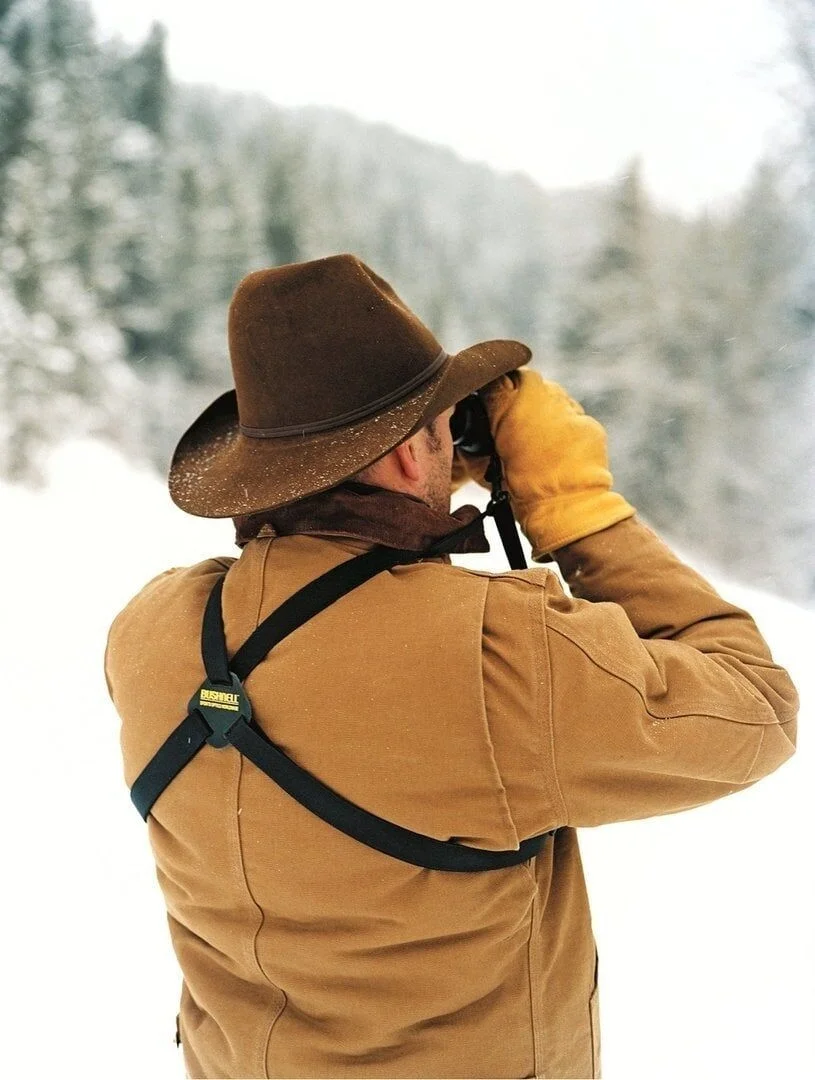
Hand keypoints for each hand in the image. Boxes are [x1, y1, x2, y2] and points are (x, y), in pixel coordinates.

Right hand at [475, 368, 634, 557]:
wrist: (563, 505)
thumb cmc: (518, 487)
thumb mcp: (483, 461)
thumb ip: (478, 434)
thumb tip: (473, 422)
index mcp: (508, 401)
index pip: (497, 378)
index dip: (494, 390)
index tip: (493, 402)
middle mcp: (540, 394)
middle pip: (526, 382)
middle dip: (521, 398)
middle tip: (516, 422)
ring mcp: (567, 406)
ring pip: (552, 396)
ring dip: (544, 410)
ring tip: (538, 439)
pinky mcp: (586, 422)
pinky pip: (571, 417)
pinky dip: (564, 428)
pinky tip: (557, 449)